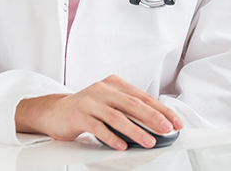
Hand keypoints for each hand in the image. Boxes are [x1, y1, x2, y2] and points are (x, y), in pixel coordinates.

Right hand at [14, 74, 184, 148]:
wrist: (55, 111)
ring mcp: (91, 101)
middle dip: (153, 118)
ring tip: (149, 142)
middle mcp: (104, 90)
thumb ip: (128, 108)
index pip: (143, 97)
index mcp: (115, 84)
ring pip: (118, 117)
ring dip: (136, 131)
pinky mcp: (79, 115)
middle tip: (167, 129)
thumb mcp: (109, 102)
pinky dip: (112, 138)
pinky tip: (122, 146)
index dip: (161, 110)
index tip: (175, 121)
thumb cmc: (87, 109)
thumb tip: (156, 122)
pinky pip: (99, 128)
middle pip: (133, 104)